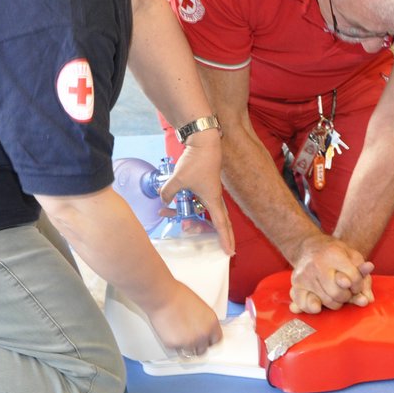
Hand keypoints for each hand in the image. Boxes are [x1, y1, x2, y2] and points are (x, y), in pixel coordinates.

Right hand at [146, 280, 222, 356]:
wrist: (163, 297)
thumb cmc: (178, 296)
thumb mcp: (200, 307)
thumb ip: (203, 321)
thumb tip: (201, 327)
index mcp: (212, 324)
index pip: (217, 340)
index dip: (209, 341)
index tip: (205, 341)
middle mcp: (203, 335)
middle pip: (204, 350)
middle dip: (197, 347)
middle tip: (190, 340)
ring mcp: (189, 342)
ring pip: (190, 353)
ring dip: (185, 347)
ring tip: (179, 336)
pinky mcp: (175, 346)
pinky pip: (175, 350)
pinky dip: (173, 345)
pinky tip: (170, 333)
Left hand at [161, 132, 234, 254]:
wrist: (204, 141)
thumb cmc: (196, 161)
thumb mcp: (178, 179)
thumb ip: (168, 192)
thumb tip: (163, 200)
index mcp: (212, 199)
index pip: (221, 224)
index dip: (225, 239)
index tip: (230, 251)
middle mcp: (213, 197)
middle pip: (218, 221)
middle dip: (219, 234)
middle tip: (220, 246)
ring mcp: (209, 190)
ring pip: (202, 210)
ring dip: (188, 215)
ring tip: (166, 214)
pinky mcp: (203, 182)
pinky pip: (196, 199)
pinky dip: (186, 203)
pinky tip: (171, 201)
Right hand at [289, 234, 374, 312]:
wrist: (312, 246)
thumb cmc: (336, 254)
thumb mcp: (353, 257)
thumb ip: (363, 277)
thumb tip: (369, 300)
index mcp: (333, 254)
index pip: (352, 279)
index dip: (358, 284)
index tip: (355, 282)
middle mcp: (316, 264)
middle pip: (338, 293)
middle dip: (347, 295)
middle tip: (346, 289)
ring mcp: (304, 275)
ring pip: (327, 301)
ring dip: (336, 302)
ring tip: (335, 293)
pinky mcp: (296, 284)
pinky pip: (304, 303)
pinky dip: (312, 307)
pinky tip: (318, 306)